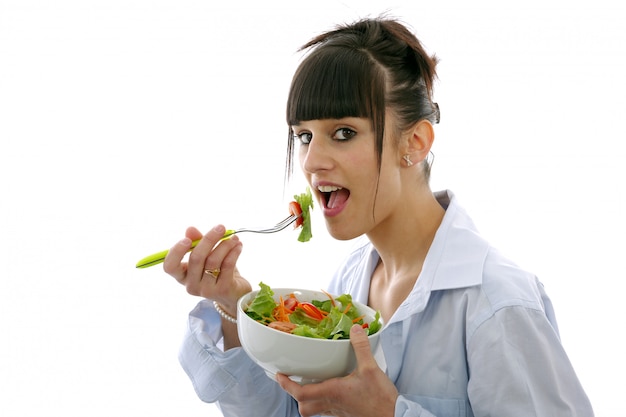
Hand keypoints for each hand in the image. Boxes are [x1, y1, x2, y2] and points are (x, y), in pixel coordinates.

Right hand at [163, 224, 250, 315]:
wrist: (235, 294)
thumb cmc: (217, 272)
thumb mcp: (206, 256)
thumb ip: (197, 242)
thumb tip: (190, 229)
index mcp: (182, 275)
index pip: (169, 266)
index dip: (176, 252)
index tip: (187, 239)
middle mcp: (191, 284)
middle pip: (196, 258)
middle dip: (209, 239)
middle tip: (220, 227)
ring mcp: (206, 289)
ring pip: (213, 260)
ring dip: (225, 244)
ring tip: (234, 238)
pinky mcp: (223, 289)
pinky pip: (227, 265)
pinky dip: (234, 252)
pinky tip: (238, 245)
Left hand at [276, 325, 397, 416]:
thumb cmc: (380, 399)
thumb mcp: (371, 369)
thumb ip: (361, 348)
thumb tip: (355, 330)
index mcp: (332, 392)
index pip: (300, 393)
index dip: (286, 385)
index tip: (279, 375)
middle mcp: (331, 404)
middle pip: (303, 407)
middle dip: (294, 395)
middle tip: (292, 381)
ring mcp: (338, 412)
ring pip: (314, 410)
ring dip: (307, 400)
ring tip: (309, 385)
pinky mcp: (346, 415)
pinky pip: (327, 410)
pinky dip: (322, 401)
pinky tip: (330, 391)